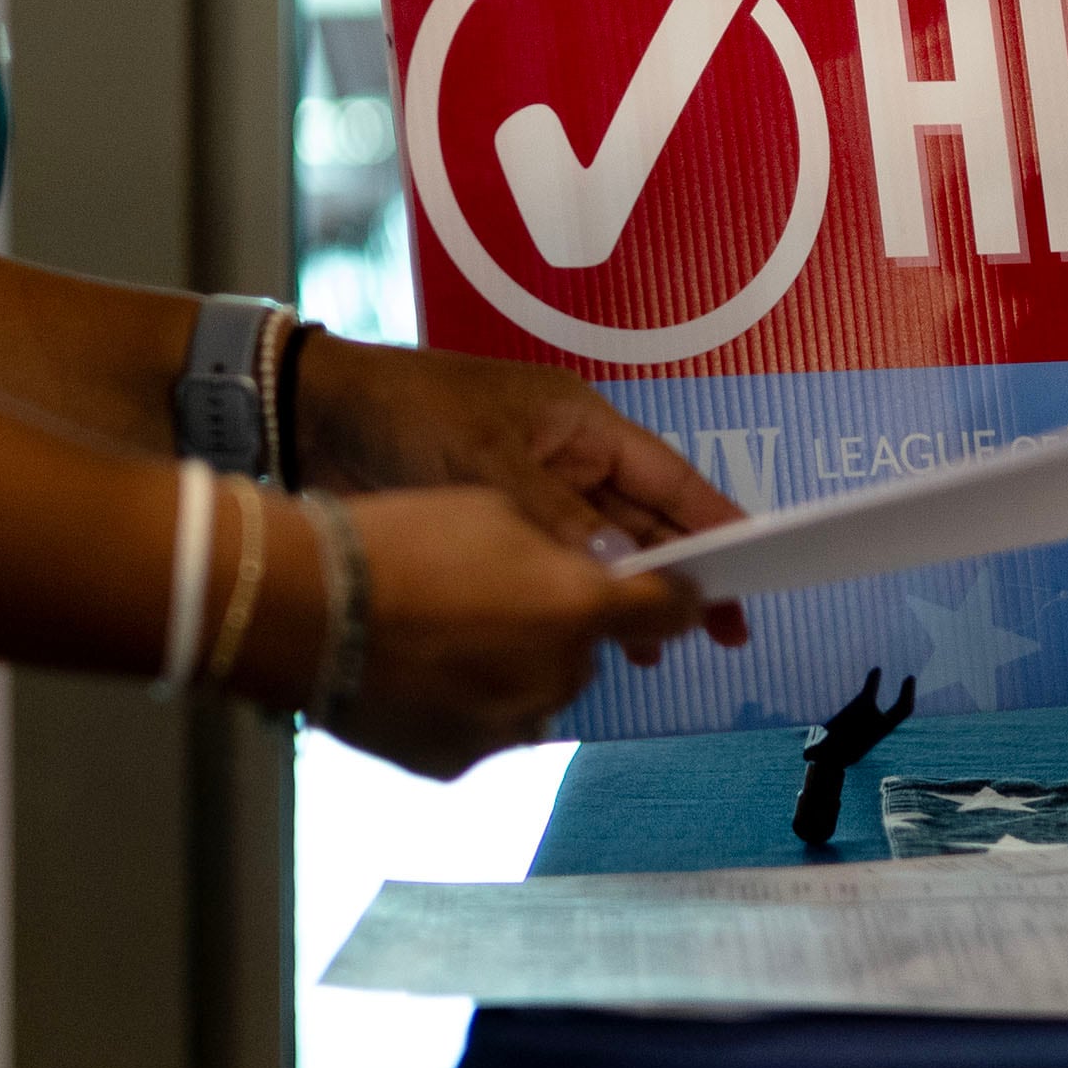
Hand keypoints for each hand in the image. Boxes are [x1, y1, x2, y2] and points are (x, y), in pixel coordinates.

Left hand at [295, 334, 750, 656]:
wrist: (317, 416)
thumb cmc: (408, 415)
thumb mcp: (487, 459)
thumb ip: (554, 516)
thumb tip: (616, 570)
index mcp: (581, 425)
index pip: (668, 479)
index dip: (714, 526)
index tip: (751, 573)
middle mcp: (568, 459)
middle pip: (643, 521)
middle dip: (678, 573)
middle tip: (715, 633)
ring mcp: (533, 493)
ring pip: (600, 550)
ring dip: (625, 594)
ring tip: (650, 652)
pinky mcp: (495, 524)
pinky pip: (554, 565)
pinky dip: (573, 597)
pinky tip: (580, 636)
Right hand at [326, 488, 706, 778]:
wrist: (306, 607)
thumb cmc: (401, 538)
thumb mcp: (495, 509)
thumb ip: (556, 549)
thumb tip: (581, 576)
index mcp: (577, 606)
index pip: (664, 611)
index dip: (675, 600)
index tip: (677, 595)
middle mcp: (558, 677)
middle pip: (585, 652)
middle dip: (559, 627)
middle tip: (498, 595)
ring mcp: (509, 728)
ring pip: (535, 693)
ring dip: (514, 667)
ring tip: (447, 633)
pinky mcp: (459, 763)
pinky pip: (484, 727)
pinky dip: (466, 703)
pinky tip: (419, 670)